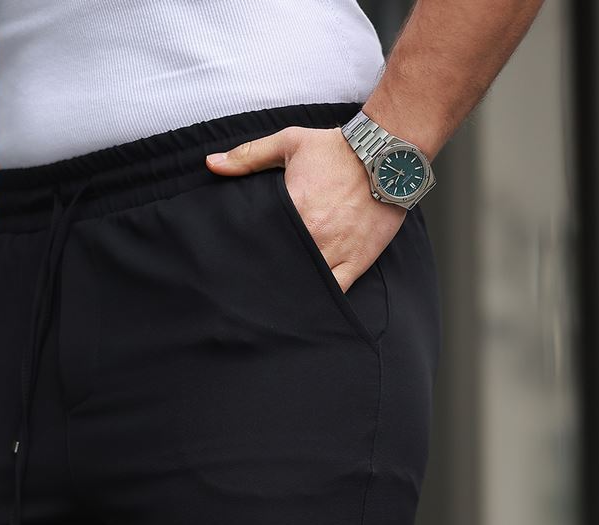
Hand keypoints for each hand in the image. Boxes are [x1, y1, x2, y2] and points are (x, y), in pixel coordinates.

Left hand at [206, 126, 403, 292]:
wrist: (387, 153)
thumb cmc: (336, 149)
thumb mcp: (289, 143)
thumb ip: (248, 156)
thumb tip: (211, 164)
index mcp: (293, 210)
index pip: (263, 244)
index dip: (249, 258)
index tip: (238, 266)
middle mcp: (314, 236)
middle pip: (284, 268)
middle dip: (268, 279)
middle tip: (252, 291)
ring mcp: (336, 252)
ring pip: (308, 285)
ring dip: (292, 292)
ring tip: (275, 304)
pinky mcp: (357, 262)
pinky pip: (336, 292)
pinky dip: (321, 300)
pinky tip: (307, 308)